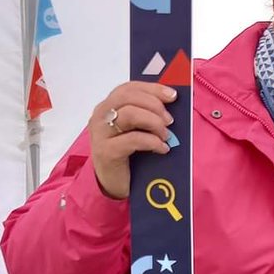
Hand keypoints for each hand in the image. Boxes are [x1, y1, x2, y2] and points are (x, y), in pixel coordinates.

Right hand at [88, 82, 176, 199]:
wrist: (114, 185)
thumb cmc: (129, 155)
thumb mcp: (138, 130)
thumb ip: (147, 114)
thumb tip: (172, 103)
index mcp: (108, 107)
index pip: (129, 88)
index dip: (152, 88)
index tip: (173, 95)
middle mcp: (100, 116)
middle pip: (128, 96)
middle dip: (154, 105)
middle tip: (170, 120)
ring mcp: (101, 133)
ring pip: (129, 114)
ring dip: (154, 122)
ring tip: (166, 135)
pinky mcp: (106, 151)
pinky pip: (133, 139)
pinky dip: (152, 142)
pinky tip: (162, 149)